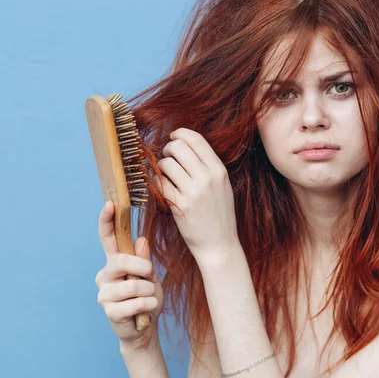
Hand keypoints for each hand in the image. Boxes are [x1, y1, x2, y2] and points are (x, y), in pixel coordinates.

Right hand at [95, 200, 164, 350]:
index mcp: (115, 262)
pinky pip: (137, 303)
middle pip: (120, 261)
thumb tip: (141, 240)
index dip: (107, 220)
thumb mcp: (150, 276)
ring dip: (149, 292)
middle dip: (142, 268)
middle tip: (150, 276)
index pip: (107, 238)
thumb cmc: (147, 297)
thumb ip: (143, 259)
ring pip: (133, 285)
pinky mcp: (110, 311)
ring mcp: (104, 294)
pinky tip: (146, 311)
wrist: (144, 328)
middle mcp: (105, 275)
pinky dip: (149, 306)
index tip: (110, 203)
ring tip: (148, 298)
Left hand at [152, 127, 239, 258]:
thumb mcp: (222, 186)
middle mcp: (207, 179)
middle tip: (168, 159)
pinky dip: (156, 183)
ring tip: (167, 177)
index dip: (180, 134)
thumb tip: (185, 143)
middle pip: (178, 147)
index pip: (196, 140)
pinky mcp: (180, 206)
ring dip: (161, 167)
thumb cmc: (218, 214)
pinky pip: (160, 183)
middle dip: (168, 150)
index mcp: (219, 171)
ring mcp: (193, 192)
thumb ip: (207, 166)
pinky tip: (162, 188)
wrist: (219, 244)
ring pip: (166, 164)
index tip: (174, 137)